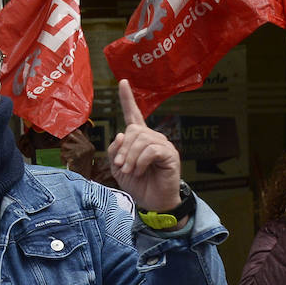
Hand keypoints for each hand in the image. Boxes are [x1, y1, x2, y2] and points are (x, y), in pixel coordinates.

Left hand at [59, 129, 95, 178]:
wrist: (82, 181)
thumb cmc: (80, 168)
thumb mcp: (82, 155)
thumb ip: (78, 144)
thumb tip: (70, 133)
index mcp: (90, 145)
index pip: (77, 132)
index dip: (69, 134)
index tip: (64, 138)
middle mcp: (88, 146)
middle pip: (70, 136)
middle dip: (64, 143)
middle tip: (64, 151)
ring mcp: (83, 150)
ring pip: (64, 145)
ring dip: (63, 153)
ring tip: (68, 160)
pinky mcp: (77, 156)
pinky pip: (63, 153)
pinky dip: (63, 159)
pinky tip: (67, 164)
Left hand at [107, 79, 180, 210]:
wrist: (152, 203)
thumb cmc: (137, 184)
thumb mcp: (118, 167)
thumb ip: (116, 150)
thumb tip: (121, 134)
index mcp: (139, 138)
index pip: (133, 114)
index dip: (127, 98)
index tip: (122, 82)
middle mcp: (152, 137)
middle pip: (133, 130)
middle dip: (123, 149)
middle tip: (120, 166)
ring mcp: (162, 144)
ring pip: (141, 140)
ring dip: (130, 157)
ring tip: (129, 171)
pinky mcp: (169, 154)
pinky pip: (151, 150)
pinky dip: (141, 161)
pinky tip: (140, 171)